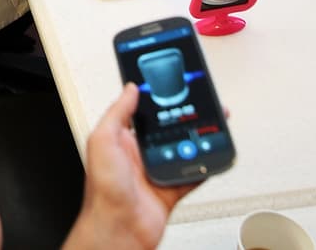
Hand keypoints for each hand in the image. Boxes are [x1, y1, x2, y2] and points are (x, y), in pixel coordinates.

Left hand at [62, 83, 199, 249]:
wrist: (118, 230)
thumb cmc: (103, 191)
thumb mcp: (103, 141)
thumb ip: (117, 113)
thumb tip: (130, 89)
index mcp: (121, 140)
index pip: (139, 112)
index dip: (153, 98)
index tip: (168, 85)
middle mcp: (139, 154)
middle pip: (166, 129)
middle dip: (182, 116)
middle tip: (200, 102)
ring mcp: (156, 171)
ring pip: (182, 149)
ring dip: (197, 138)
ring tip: (213, 123)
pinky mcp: (170, 189)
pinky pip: (192, 174)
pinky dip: (204, 166)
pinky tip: (212, 153)